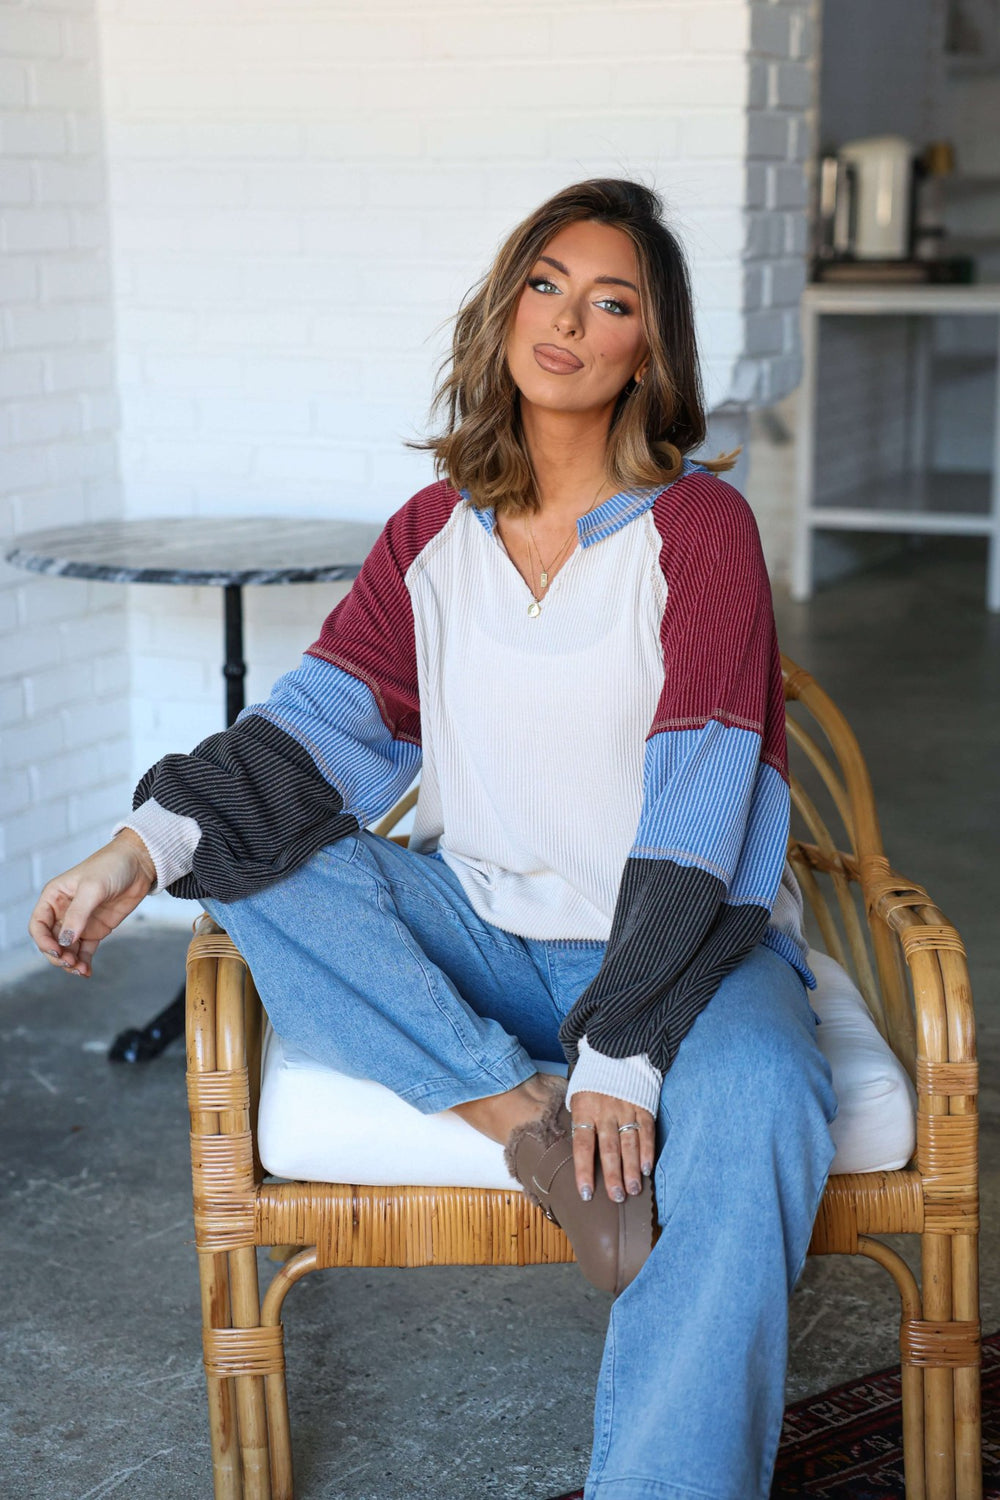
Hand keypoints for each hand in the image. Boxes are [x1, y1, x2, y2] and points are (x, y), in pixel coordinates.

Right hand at [28, 829, 156, 978]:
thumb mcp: (92, 888)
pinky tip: (87, 971)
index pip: (38, 924)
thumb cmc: (112, 866)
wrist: (140, 864)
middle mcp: (63, 911)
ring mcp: (80, 922)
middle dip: (57, 955)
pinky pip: (84, 950)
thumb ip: (78, 915)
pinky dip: (84, 962)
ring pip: (67, 949)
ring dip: (70, 962)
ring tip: (81, 970)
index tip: (57, 950)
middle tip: (70, 963)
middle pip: (51, 941)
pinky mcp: (96, 929)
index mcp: (54, 897)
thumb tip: (65, 941)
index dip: (43, 941)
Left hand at [570, 1090, 655, 1203]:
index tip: (586, 1193)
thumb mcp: (577, 1098)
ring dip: (631, 1169)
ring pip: (629, 1143)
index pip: (582, 1145)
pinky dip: (647, 1151)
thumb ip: (581, 1124)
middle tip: (616, 1197)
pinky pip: (646, 1131)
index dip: (584, 1171)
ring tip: (633, 1190)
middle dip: (613, 1175)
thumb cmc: (591, 1082)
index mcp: (584, 1110)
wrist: (614, 1051)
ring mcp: (626, 1109)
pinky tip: (646, 1169)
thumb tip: (582, 1156)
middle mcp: (605, 1111)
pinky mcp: (643, 1106)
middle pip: (609, 1149)